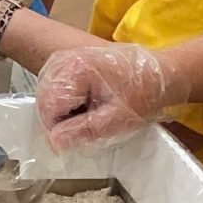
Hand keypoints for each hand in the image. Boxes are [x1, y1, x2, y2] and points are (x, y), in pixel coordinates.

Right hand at [34, 41, 170, 147]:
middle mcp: (65, 59)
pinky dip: (65, 103)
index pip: (49, 105)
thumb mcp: (116, 119)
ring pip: (47, 95)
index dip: (56, 129)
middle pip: (44, 99)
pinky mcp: (69, 63)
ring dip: (61, 113)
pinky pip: (55, 89)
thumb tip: (55, 143)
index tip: (71, 143)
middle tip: (81, 132)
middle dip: (58, 121)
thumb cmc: (142, 94)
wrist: (158, 75)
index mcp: (77, 69)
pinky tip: (83, 108)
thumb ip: (84, 130)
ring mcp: (65, 59)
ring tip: (86, 118)